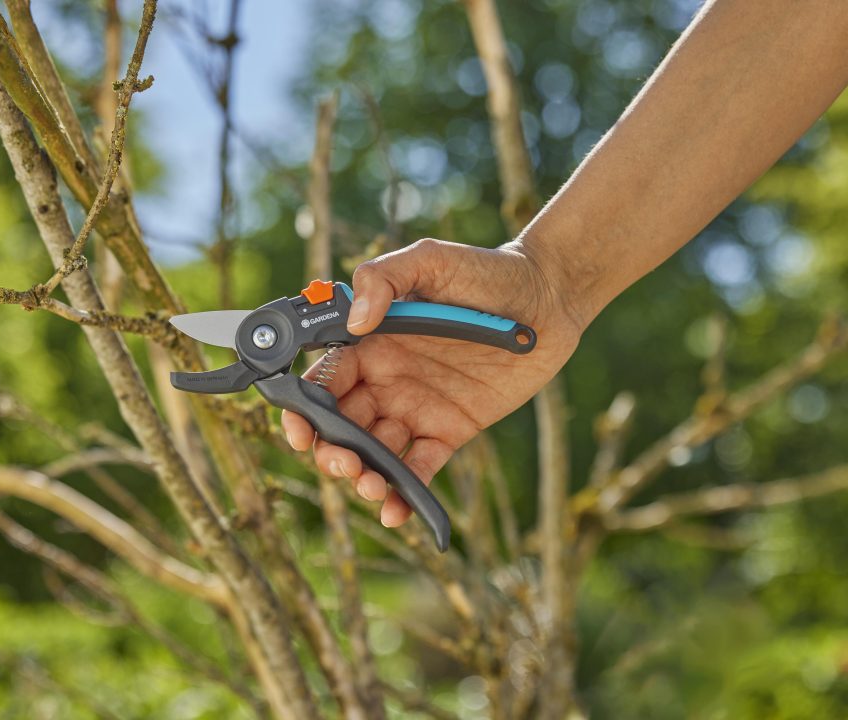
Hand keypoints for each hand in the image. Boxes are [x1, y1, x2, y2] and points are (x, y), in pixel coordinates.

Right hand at [282, 238, 583, 526]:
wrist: (548, 298)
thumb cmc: (487, 272)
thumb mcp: (430, 260)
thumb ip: (383, 279)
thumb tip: (354, 323)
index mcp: (371, 342)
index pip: (324, 379)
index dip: (304, 406)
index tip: (299, 428)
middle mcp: (386, 378)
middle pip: (340, 424)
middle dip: (330, 450)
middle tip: (341, 462)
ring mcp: (416, 408)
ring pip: (374, 452)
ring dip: (363, 475)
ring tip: (371, 485)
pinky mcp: (450, 430)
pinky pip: (420, 466)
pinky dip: (405, 493)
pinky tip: (395, 510)